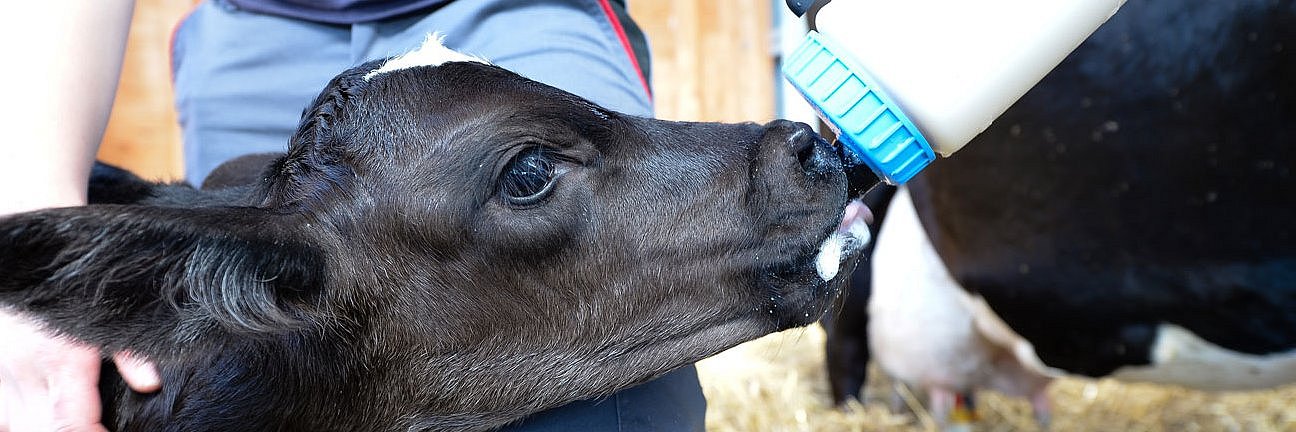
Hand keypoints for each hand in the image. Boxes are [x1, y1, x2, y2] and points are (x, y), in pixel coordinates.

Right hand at [0, 310, 159, 431]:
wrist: (21, 272)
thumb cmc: (65, 295)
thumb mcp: (106, 317)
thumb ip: (130, 352)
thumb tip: (150, 385)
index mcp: (62, 364)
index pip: (71, 425)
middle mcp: (26, 376)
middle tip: (98, 429)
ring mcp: (3, 380)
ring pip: (16, 428)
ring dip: (43, 431)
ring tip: (71, 424)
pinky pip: (0, 419)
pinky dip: (16, 424)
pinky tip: (37, 420)